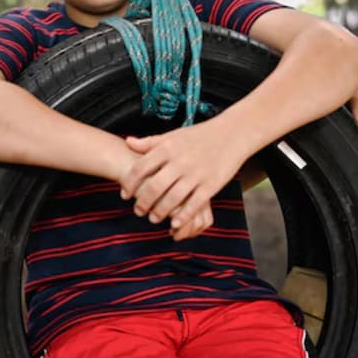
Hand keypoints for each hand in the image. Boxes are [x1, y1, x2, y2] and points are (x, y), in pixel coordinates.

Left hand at [119, 123, 245, 240]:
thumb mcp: (173, 135)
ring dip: (160, 212)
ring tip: (153, 219)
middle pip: (154, 187)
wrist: (232, 134)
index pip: (140, 168)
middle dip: (143, 202)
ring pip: (172, 199)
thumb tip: (127, 141)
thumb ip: (150, 142)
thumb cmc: (199, 135)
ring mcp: (196, 174)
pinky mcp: (211, 185)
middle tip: (138, 211)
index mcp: (167, 148)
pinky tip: (174, 224)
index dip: (129, 184)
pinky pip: (194, 205)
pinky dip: (182, 216)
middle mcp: (180, 161)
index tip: (124, 194)